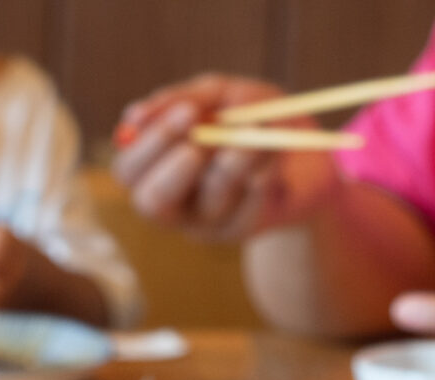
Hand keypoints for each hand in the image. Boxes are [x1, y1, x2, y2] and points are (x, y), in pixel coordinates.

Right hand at [112, 75, 340, 241]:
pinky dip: (262, 174)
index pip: (128, 170)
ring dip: (235, 162)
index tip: (185, 113)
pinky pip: (246, 206)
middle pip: (151, 201)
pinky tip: (272, 159)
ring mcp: (205, 220)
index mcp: (154, 167)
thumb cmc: (250, 116)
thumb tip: (132, 116)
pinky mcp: (239, 229)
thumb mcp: (220, 94)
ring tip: (257, 136)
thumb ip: (183, 99)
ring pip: (209, 198)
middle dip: (177, 167)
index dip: (149, 145)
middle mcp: (172, 201)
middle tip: (204, 141)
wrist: (305, 147)